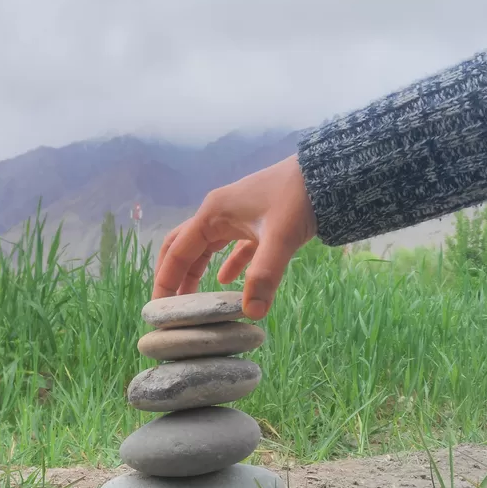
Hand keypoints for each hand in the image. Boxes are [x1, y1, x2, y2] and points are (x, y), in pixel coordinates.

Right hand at [152, 154, 317, 319]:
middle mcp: (217, 214)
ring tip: (193, 300)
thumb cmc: (297, 199)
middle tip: (169, 304)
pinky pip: (230, 246)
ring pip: (205, 248)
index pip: (177, 252)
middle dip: (174, 275)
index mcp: (212, 215)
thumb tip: (252, 313)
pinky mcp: (254, 221)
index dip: (165, 281)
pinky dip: (226, 264)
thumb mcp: (279, 239)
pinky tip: (226, 282)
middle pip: (183, 247)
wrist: (328, 174)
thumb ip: (263, 276)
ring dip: (197, 272)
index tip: (158, 307)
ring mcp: (235, 216)